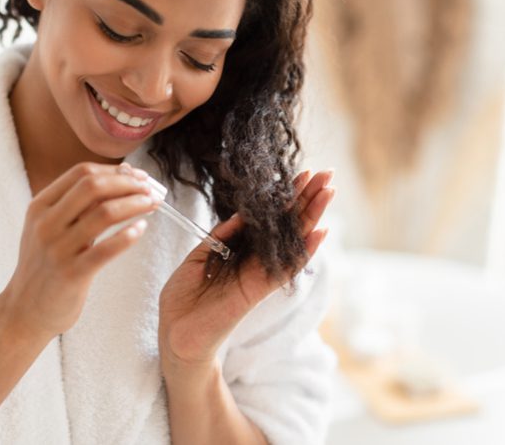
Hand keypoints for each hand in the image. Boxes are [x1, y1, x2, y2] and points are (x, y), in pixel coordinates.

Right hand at [0, 162, 160, 340]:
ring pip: (104, 214)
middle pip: (93, 186)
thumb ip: (78, 206)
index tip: (137, 176)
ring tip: (153, 205)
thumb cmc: (45, 266)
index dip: (115, 170)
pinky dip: (128, 235)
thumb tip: (121, 178)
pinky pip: (106, 250)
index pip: (81, 173)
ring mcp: (58, 249)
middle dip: (128, 183)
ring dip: (135, 204)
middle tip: (150, 189)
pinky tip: (141, 229)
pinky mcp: (72, 274)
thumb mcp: (50, 228)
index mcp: (40, 206)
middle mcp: (46, 223)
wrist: (23, 311)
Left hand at [158, 170, 334, 370]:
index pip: (269, 217)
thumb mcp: (199, 255)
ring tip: (329, 190)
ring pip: (293, 240)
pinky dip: (305, 250)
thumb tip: (241, 215)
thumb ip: (221, 235)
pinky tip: (320, 231)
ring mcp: (261, 273)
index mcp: (241, 248)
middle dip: (307, 198)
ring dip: (312, 215)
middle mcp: (256, 259)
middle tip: (327, 173)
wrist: (176, 332)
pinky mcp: (259, 289)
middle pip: (288, 224)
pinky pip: (286, 267)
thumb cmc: (184, 297)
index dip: (285, 196)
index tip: (302, 174)